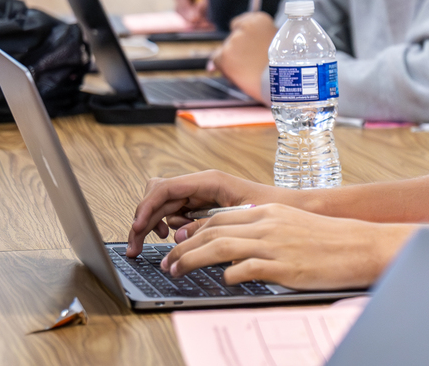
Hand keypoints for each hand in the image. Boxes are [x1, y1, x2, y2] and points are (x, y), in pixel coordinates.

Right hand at [127, 169, 294, 256]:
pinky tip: (175, 237)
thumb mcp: (238, 217)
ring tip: (162, 242)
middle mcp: (201, 184)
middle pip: (157, 196)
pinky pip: (174, 213)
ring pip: (162, 204)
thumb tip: (177, 236)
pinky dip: (168, 225)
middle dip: (143, 220)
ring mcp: (199, 194)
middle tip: (136, 248)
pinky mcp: (201, 205)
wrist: (291, 208)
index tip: (137, 228)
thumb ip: (206, 226)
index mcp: (208, 181)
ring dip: (154, 223)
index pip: (164, 188)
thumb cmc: (271, 207)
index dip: (146, 207)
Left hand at [161, 203, 413, 289]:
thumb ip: (267, 228)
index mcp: (269, 212)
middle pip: (213, 231)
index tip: (180, 243)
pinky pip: (244, 270)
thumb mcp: (294, 224)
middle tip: (169, 263)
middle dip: (184, 248)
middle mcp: (268, 224)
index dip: (195, 231)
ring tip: (177, 272)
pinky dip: (228, 275)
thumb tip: (242, 243)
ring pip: (220, 247)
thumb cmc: (331, 239)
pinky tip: (222, 282)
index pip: (220, 217)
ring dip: (192, 260)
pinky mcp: (283, 267)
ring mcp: (274, 244)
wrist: (361, 245)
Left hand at [210, 12, 277, 99]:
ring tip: (248, 71)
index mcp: (259, 20)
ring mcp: (233, 41)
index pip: (241, 23)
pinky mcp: (224, 56)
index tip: (251, 46)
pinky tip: (236, 75)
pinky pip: (216, 60)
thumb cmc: (284, 66)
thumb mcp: (279, 44)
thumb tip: (250, 46)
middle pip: (233, 37)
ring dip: (233, 58)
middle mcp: (244, 27)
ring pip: (225, 49)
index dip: (246, 37)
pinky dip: (223, 67)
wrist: (282, 82)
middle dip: (240, 49)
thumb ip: (262, 39)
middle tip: (253, 62)